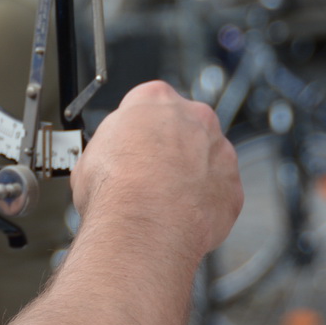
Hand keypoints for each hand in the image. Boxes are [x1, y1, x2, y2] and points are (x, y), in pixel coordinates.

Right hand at [70, 81, 240, 261]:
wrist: (144, 226)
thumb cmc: (114, 187)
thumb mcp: (91, 152)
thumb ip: (112, 144)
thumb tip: (112, 158)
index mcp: (156, 98)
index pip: (149, 103)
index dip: (139, 128)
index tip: (133, 146)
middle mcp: (194, 117)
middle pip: (185, 126)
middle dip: (172, 147)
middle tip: (150, 174)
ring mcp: (220, 151)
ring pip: (207, 158)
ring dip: (192, 175)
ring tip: (165, 201)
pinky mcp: (234, 186)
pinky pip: (220, 192)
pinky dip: (205, 203)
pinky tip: (182, 217)